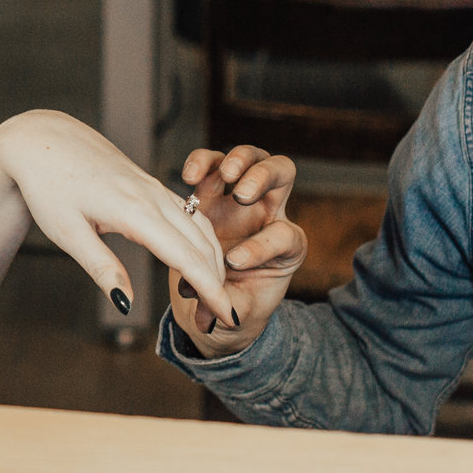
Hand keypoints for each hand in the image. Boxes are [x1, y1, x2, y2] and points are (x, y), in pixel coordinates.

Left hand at [0, 112, 236, 326]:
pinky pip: (188, 212)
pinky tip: (199, 256)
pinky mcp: (149, 182)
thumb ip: (102, 269)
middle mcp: (152, 196)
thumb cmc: (48, 186)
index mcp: (134, 211)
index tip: (227, 318)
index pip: (187, 259)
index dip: (211, 290)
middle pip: (202, 244)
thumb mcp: (68, 234)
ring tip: (212, 294)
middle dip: (217, 282)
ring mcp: (153, 186)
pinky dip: (201, 238)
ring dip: (213, 260)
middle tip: (220, 318)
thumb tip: (126, 305)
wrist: (40, 139)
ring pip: (200, 226)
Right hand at [170, 146, 304, 357]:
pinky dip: (202, 162)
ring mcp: (237, 199)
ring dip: (239, 160)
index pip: (282, 234)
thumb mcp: (236, 314)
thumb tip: (214, 314)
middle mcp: (266, 215)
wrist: (212, 300)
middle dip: (265, 177)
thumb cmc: (233, 306)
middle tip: (242, 195)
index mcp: (284, 247)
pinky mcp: (209, 193)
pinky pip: (211, 163)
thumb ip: (227, 310)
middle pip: (281, 173)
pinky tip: (189, 176)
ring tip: (225, 175)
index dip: (261, 246)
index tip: (233, 261)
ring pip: (250, 158)